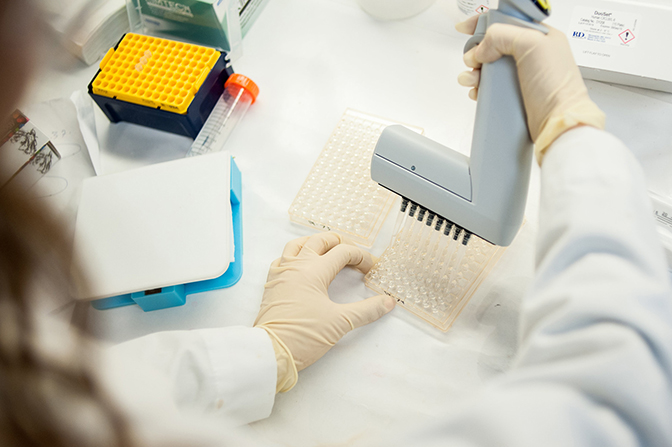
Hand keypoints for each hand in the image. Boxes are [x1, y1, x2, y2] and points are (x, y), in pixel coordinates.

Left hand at [254, 232, 394, 392]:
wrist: (271, 351)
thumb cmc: (303, 335)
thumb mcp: (340, 322)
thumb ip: (367, 310)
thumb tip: (388, 302)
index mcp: (313, 270)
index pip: (343, 252)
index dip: (361, 257)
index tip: (370, 269)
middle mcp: (296, 265)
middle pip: (320, 240)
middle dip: (340, 243)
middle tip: (353, 255)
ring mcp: (281, 272)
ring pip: (298, 244)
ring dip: (315, 243)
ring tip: (328, 251)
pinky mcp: (271, 283)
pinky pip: (283, 258)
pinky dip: (295, 256)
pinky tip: (302, 266)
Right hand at [456, 15, 604, 163]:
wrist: (557, 122)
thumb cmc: (557, 86)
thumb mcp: (533, 44)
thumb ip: (503, 35)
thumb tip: (482, 49)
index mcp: (539, 36)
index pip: (506, 21)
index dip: (484, 22)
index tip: (466, 28)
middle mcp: (529, 55)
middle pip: (492, 45)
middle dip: (476, 51)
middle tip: (474, 60)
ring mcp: (520, 76)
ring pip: (487, 67)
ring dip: (473, 72)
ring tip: (473, 79)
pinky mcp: (512, 95)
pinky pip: (488, 87)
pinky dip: (478, 88)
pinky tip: (477, 91)